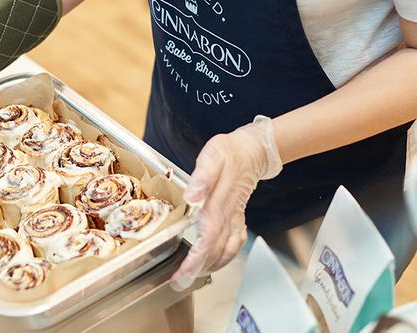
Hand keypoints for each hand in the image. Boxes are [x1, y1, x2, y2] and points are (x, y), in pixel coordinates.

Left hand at [170, 116, 282, 290]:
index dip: (197, 257)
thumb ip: (202, 178)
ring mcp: (235, 217)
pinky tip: (214, 261)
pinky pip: (235, 243)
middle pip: (216, 249)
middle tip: (179, 283)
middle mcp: (229, 214)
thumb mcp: (212, 157)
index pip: (208, 237)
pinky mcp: (237, 217)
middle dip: (198, 269)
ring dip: (210, 266)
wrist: (253, 149)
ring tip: (191, 276)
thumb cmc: (229, 152)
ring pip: (227, 250)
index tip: (183, 271)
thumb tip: (192, 196)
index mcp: (219, 202)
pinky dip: (224, 257)